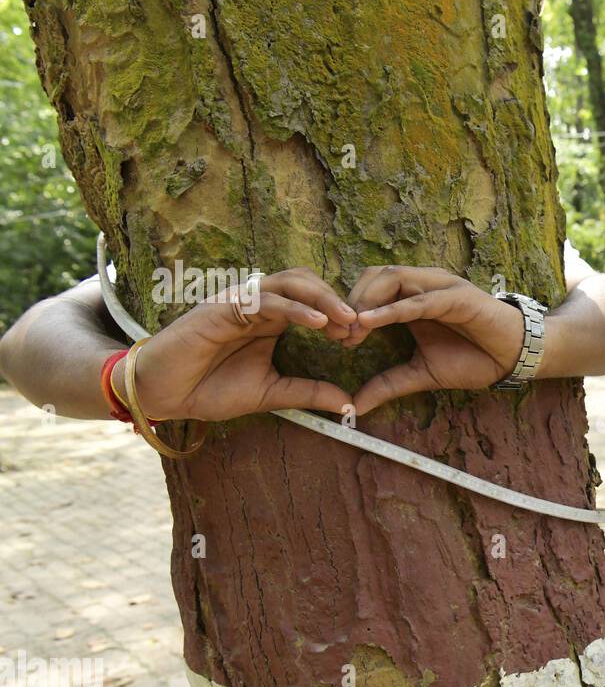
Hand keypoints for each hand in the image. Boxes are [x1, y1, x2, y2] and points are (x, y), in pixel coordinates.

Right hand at [118, 267, 355, 420]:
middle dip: (336, 299)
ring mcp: (240, 302)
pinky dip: (294, 307)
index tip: (358, 337)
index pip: (312, 301)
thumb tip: (348, 404)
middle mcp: (258, 305)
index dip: (338, 313)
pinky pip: (264, 299)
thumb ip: (308, 392)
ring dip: (321, 298)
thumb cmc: (210, 390)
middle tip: (359, 325)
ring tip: (345, 319)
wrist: (163, 394)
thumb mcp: (271, 394)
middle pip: (305, 283)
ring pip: (289, 283)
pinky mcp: (223, 306)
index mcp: (271, 320)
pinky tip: (317, 322)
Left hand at [345, 266, 525, 414]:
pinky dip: (393, 308)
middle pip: (374, 276)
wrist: (512, 358)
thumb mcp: (421, 374)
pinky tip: (372, 321)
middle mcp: (424, 284)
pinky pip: (420, 299)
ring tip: (353, 327)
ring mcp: (441, 287)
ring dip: (368, 301)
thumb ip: (388, 384)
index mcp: (412, 297)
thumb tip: (356, 405)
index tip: (337, 340)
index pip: (369, 288)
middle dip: (352, 301)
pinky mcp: (458, 297)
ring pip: (394, 278)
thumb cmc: (472, 358)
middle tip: (340, 333)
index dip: (349, 308)